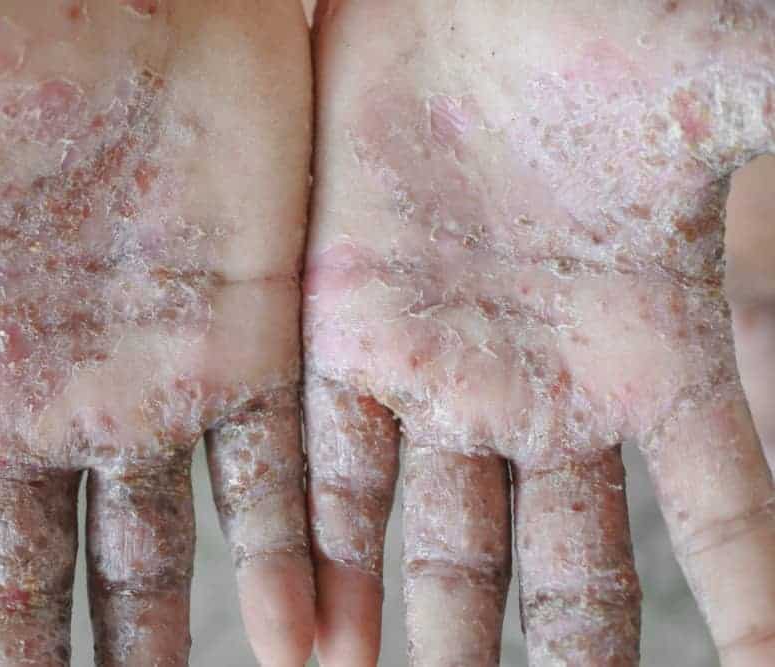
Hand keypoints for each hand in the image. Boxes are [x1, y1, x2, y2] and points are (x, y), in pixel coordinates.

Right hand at [0, 2, 313, 664]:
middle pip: (21, 574)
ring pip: (150, 556)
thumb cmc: (2, 18)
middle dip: (22, 661)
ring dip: (153, 647)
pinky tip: (293, 644)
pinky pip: (265, 485)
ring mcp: (154, 385)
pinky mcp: (252, 353)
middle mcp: (45, 396)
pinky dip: (280, 568)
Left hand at [305, 1, 774, 664]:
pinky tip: (317, 643)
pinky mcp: (343, 341)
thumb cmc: (604, 28)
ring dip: (431, 635)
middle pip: (561, 566)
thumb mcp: (740, 95)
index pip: (720, 511)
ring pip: (438, 546)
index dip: (748, 599)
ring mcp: (438, 373)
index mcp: (648, 351)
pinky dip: (321, 563)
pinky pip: (330, 477)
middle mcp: (539, 387)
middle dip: (562, 654)